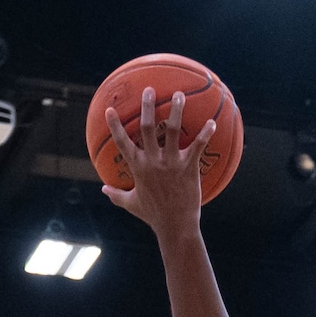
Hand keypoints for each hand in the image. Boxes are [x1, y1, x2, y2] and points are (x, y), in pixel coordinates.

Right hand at [99, 88, 216, 239]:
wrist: (175, 226)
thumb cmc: (153, 215)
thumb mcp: (131, 204)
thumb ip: (116, 195)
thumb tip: (103, 191)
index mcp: (137, 167)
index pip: (122, 142)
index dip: (115, 125)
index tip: (110, 109)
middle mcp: (153, 161)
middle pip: (148, 127)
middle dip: (147, 106)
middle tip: (149, 90)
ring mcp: (171, 163)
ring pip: (173, 130)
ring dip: (176, 111)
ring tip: (178, 94)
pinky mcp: (189, 168)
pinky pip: (198, 146)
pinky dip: (206, 134)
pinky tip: (212, 122)